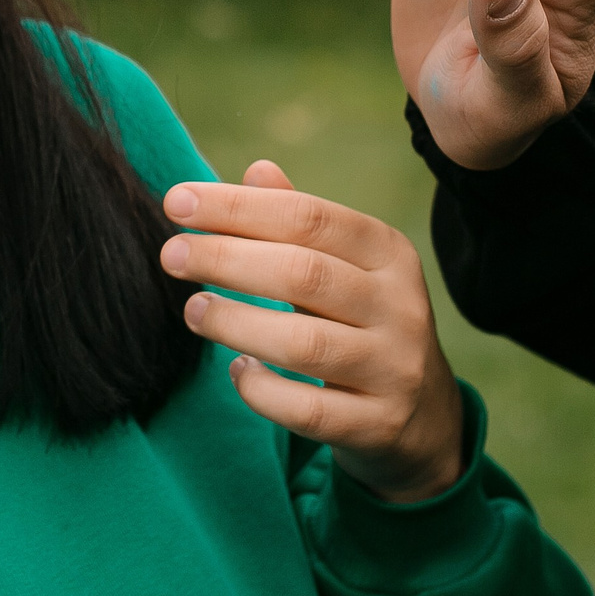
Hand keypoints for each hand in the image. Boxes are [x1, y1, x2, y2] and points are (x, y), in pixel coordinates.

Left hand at [161, 161, 466, 502]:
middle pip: (304, 273)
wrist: (424, 418)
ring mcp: (394, 369)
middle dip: (226, 258)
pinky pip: (308, 410)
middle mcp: (399, 306)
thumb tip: (256, 170)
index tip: (176, 202)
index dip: (238, 207)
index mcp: (389, 253)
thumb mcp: (346, 266)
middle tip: (171, 254)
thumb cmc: (362, 323)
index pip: (309, 216)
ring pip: (305, 344)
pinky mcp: (379, 425)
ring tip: (193, 310)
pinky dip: (262, 390)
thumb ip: (301, 222)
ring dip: (236, 323)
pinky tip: (236, 371)